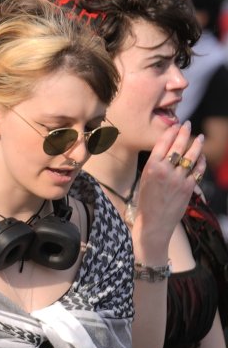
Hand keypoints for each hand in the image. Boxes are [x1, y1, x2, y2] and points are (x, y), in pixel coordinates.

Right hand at [132, 122, 204, 257]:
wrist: (154, 222)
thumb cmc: (146, 201)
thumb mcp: (145, 179)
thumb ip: (155, 165)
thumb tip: (167, 152)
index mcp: (151, 167)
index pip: (162, 143)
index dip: (170, 132)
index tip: (175, 125)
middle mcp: (165, 171)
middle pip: (178, 147)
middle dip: (184, 133)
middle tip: (188, 124)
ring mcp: (178, 180)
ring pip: (191, 157)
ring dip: (196, 145)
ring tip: (200, 137)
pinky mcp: (188, 188)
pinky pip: (198, 171)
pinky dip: (201, 162)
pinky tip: (202, 157)